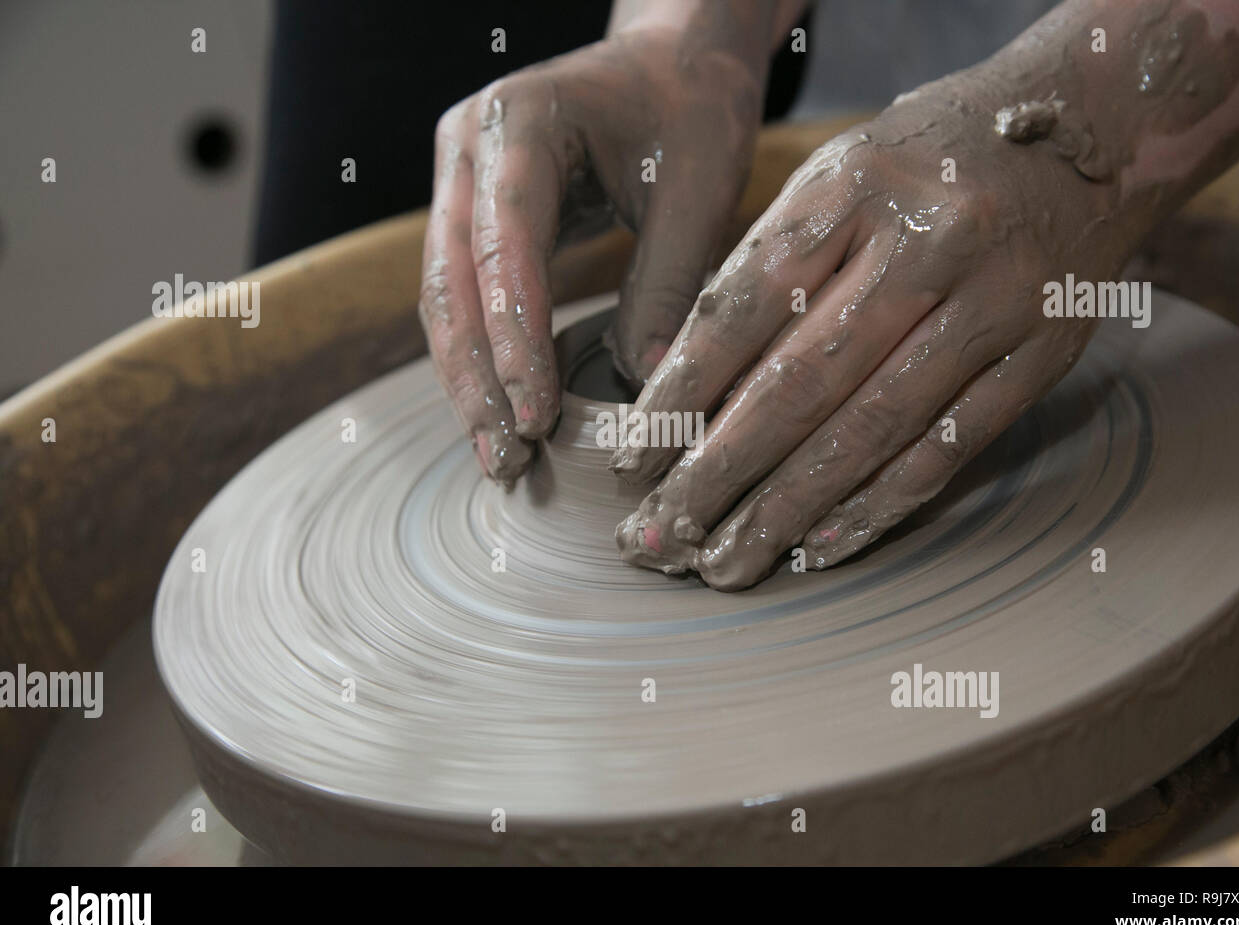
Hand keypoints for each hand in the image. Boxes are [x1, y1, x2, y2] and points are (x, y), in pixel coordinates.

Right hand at [419, 27, 764, 484]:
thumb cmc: (692, 101)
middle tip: (505, 460)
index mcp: (519, 120)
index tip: (536, 416)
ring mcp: (463, 178)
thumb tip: (644, 385)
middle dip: (476, 379)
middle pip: (452, 281)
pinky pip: (467, 293)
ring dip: (470, 379)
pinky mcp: (476, 209)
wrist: (675, 55)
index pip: (502, 246)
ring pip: (446, 296)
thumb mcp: (698, 183)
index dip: (515, 340)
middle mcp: (470, 146)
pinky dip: (483, 355)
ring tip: (499, 456)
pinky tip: (503, 412)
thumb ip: (667, 278)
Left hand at [611, 70, 1138, 589]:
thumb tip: (687, 393)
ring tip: (724, 565)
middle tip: (660, 539)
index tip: (632, 462)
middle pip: (799, 382)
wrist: (1087, 125)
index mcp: (850, 187)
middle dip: (717, 475)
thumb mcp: (836, 178)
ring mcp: (995, 300)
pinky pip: (947, 449)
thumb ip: (769, 269)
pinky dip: (877, 508)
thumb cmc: (927, 163)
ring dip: (786, 511)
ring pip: (870, 430)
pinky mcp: (1044, 353)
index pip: (742, 307)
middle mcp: (925, 241)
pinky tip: (818, 550)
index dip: (680, 396)